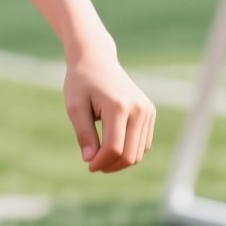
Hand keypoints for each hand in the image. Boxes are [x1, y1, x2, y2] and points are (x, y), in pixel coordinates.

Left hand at [63, 50, 154, 172]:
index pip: (114, 148)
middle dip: (111, 165)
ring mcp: (147, 110)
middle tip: (93, 165)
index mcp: (118, 106)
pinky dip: (130, 151)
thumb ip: (83, 134)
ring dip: (121, 161)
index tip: (88, 165)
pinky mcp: (150, 112)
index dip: (100, 162)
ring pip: (139, 152)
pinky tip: (112, 147)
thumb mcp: (75, 107)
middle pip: (130, 155)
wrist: (96, 60)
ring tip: (100, 156)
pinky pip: (143, 144)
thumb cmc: (81, 82)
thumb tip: (90, 160)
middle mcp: (138, 109)